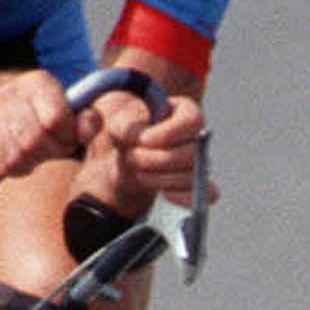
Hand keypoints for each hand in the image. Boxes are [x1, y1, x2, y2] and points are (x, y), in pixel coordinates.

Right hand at [0, 71, 84, 176]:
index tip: (69, 134)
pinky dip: (21, 165)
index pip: (56, 119)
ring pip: (24, 155)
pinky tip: (21, 152)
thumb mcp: (64, 102)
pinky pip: (9, 166)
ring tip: (37, 147)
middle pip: (39, 140)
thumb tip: (89, 130)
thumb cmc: (36, 107)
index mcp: (37, 83)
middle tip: (54, 144)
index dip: (68, 134)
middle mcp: (10, 96)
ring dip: (37, 158)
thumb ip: (85, 116)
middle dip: (54, 148)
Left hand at [86, 87, 206, 203]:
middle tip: (132, 157)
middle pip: (191, 152)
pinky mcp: (191, 185)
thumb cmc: (121, 131)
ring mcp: (195, 163)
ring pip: (192, 175)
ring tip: (137, 173)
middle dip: (158, 159)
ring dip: (161, 178)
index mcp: (182, 112)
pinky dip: (184, 197)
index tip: (142, 140)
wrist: (117, 157)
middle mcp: (194, 137)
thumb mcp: (112, 120)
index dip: (168, 133)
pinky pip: (204, 195)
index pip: (192, 121)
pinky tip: (165, 194)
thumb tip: (106, 127)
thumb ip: (111, 121)